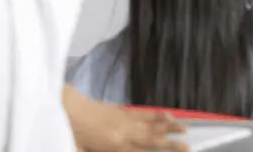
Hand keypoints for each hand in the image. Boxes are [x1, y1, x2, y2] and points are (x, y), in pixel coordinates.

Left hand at [71, 102, 187, 151]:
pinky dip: (154, 114)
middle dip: (171, 142)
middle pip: (150, 137)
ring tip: (185, 126)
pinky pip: (139, 113)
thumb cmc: (69, 132)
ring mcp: (121, 119)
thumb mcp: (82, 151)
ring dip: (167, 125)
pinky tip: (163, 113)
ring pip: (148, 122)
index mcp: (113, 145)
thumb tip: (121, 150)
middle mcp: (122, 131)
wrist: (62, 105)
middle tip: (189, 145)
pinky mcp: (117, 110)